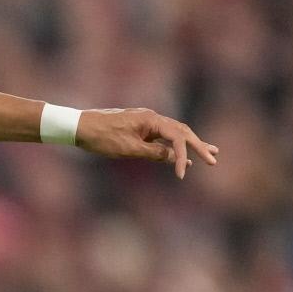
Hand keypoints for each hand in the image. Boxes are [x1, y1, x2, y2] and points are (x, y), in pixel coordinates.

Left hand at [75, 108, 216, 177]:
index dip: (182, 156)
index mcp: (151, 119)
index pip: (177, 137)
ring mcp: (145, 121)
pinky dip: (172, 144)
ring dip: (190, 143)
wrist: (78, 126)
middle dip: (198, 145)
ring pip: (173, 132)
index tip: (182, 174)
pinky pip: (161, 135)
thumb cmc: (101, 137)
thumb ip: (153, 152)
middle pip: (181, 131)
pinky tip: (179, 153)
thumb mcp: (128, 149)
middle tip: (214, 158)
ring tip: (208, 152)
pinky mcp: (138, 126)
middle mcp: (151, 117)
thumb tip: (173, 156)